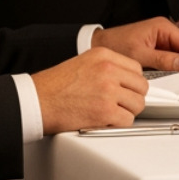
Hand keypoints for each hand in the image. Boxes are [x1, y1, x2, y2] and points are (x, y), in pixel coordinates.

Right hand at [31, 46, 149, 133]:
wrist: (36, 101)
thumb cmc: (54, 86)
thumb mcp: (83, 62)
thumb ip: (106, 67)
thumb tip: (125, 79)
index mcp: (104, 55)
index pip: (137, 68)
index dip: (132, 82)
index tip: (128, 90)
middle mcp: (108, 70)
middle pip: (141, 86)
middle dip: (133, 97)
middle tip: (121, 104)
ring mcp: (108, 90)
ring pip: (138, 104)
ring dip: (127, 112)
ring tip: (112, 113)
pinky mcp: (105, 111)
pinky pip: (127, 120)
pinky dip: (119, 124)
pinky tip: (106, 121)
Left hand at [92, 17, 178, 71]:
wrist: (97, 45)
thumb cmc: (114, 44)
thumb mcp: (139, 55)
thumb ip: (163, 59)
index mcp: (163, 27)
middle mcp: (164, 31)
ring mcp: (161, 40)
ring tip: (175, 78)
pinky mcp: (156, 48)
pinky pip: (170, 58)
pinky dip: (170, 68)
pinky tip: (166, 75)